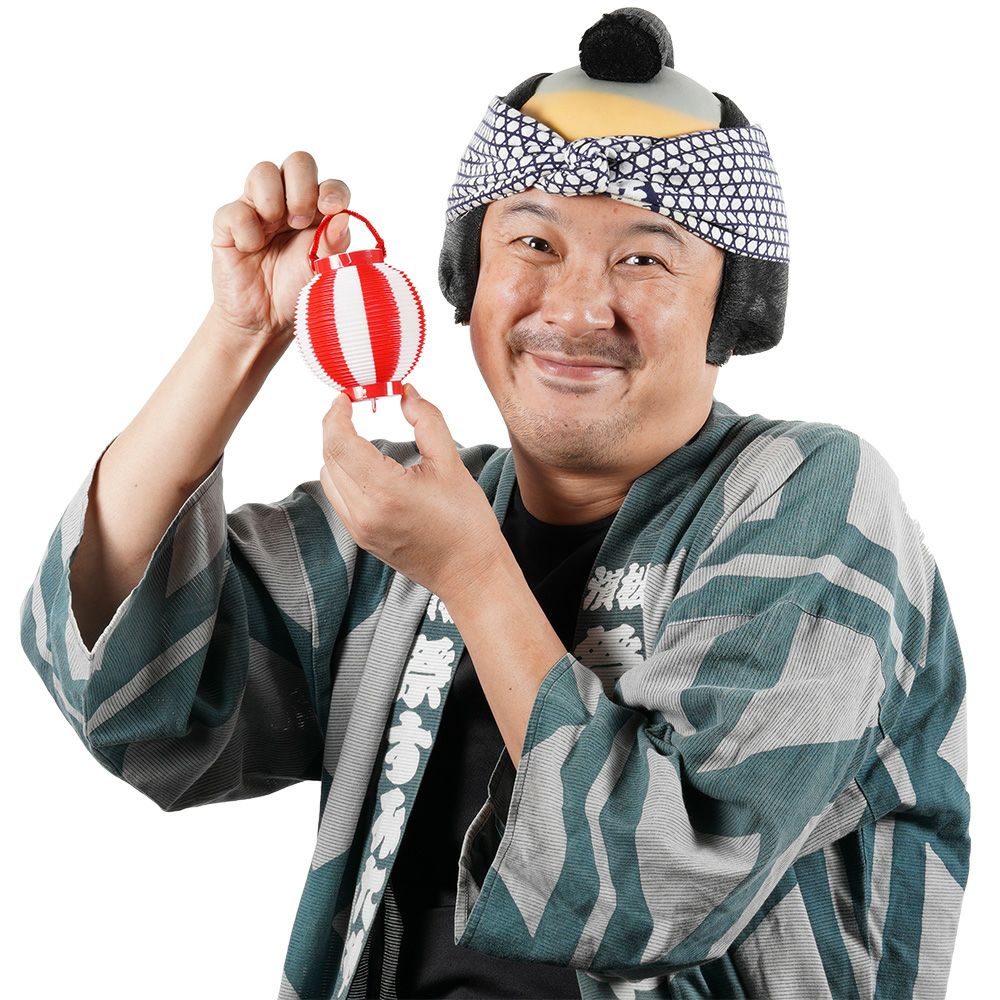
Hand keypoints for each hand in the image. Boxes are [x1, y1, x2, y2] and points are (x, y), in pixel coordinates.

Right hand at [209, 150, 351, 342]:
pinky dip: (246, 230)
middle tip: (299, 222)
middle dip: (302, 188)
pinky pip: (235, 209)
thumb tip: (343, 216)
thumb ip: (334, 246)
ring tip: (273, 230)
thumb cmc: (297, 291)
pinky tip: (250, 249)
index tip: (330, 209)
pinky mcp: (229, 223)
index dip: (332, 191)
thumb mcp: (323, 272)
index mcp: (318, 213)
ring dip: (273, 200)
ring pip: (263, 171)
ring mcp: (258, 209)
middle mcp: (289, 203)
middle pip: (298, 162)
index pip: (329, 184)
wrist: (265, 320)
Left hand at [319, 385, 503, 602]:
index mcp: (385, 492)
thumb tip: (407, 393)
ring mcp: (359, 528)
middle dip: (335, 427)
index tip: (346, 397)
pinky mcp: (361, 537)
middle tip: (351, 407)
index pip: (340, 443)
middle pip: (329, 457)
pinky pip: (338, 496)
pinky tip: (365, 464)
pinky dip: (343, 473)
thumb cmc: (466, 523)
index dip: (337, 414)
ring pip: (328, 477)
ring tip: (358, 434)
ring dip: (336, 451)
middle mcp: (364, 513)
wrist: (469, 572)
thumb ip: (426, 421)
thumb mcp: (451, 463)